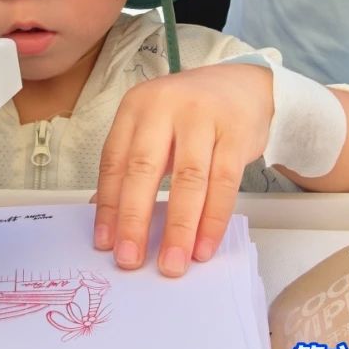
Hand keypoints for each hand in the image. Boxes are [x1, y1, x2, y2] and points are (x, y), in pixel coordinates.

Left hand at [94, 63, 271, 276]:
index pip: (114, 161)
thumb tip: (108, 216)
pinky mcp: (236, 132)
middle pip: (144, 169)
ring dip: (179, 228)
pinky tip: (203, 246)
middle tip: (131, 259)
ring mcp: (203, 117)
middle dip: (135, 220)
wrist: (244, 85)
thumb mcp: (154, 127)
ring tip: (172, 263)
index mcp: (136, 107)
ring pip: (188, 180)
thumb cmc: (191, 114)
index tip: (105, 243)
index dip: (108, 205)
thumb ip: (131, 164)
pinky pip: (224, 183)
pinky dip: (212, 220)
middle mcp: (165, 106)